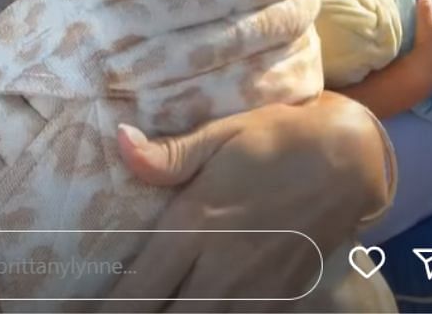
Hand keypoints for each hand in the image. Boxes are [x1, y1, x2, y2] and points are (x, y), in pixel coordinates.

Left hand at [112, 92, 392, 306]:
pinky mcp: (286, 295)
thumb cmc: (275, 140)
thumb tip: (119, 140)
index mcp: (197, 227)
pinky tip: (200, 307)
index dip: (110, 308)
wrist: (351, 159)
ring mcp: (258, 287)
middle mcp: (224, 266)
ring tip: (152, 310)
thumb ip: (168, 154)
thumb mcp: (220, 136)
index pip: (141, 287)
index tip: (80, 311)